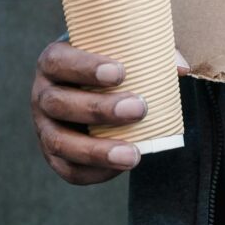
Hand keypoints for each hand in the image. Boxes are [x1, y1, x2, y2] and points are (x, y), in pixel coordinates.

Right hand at [31, 40, 190, 184]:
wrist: (97, 91)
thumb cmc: (114, 64)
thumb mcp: (126, 52)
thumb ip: (153, 54)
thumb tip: (182, 68)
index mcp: (54, 62)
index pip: (59, 61)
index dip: (85, 67)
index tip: (120, 72)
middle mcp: (42, 94)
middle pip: (59, 103)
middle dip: (99, 109)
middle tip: (139, 108)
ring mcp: (44, 127)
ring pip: (60, 141)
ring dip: (97, 150)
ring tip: (133, 154)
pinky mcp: (54, 155)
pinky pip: (67, 169)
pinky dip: (94, 171)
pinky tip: (121, 168)